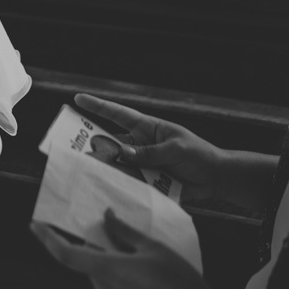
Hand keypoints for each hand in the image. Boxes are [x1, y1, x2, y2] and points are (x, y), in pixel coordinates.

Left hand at [31, 209, 217, 288]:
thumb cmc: (178, 282)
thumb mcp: (153, 248)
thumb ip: (123, 232)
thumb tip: (105, 216)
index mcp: (108, 270)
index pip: (66, 254)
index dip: (47, 239)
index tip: (35, 225)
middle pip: (89, 261)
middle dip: (98, 245)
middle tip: (113, 228)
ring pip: (101, 273)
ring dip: (112, 261)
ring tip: (141, 257)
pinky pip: (111, 285)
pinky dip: (120, 274)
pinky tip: (143, 272)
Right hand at [73, 93, 223, 204]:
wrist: (216, 179)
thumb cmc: (199, 155)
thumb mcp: (175, 149)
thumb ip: (149, 153)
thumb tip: (122, 154)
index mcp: (148, 128)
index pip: (119, 115)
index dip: (98, 106)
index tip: (79, 99)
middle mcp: (141, 144)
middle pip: (111, 141)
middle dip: (93, 142)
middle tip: (72, 144)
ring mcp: (143, 164)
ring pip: (118, 164)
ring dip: (106, 167)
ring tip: (88, 170)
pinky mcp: (148, 181)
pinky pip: (130, 182)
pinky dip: (121, 185)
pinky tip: (110, 189)